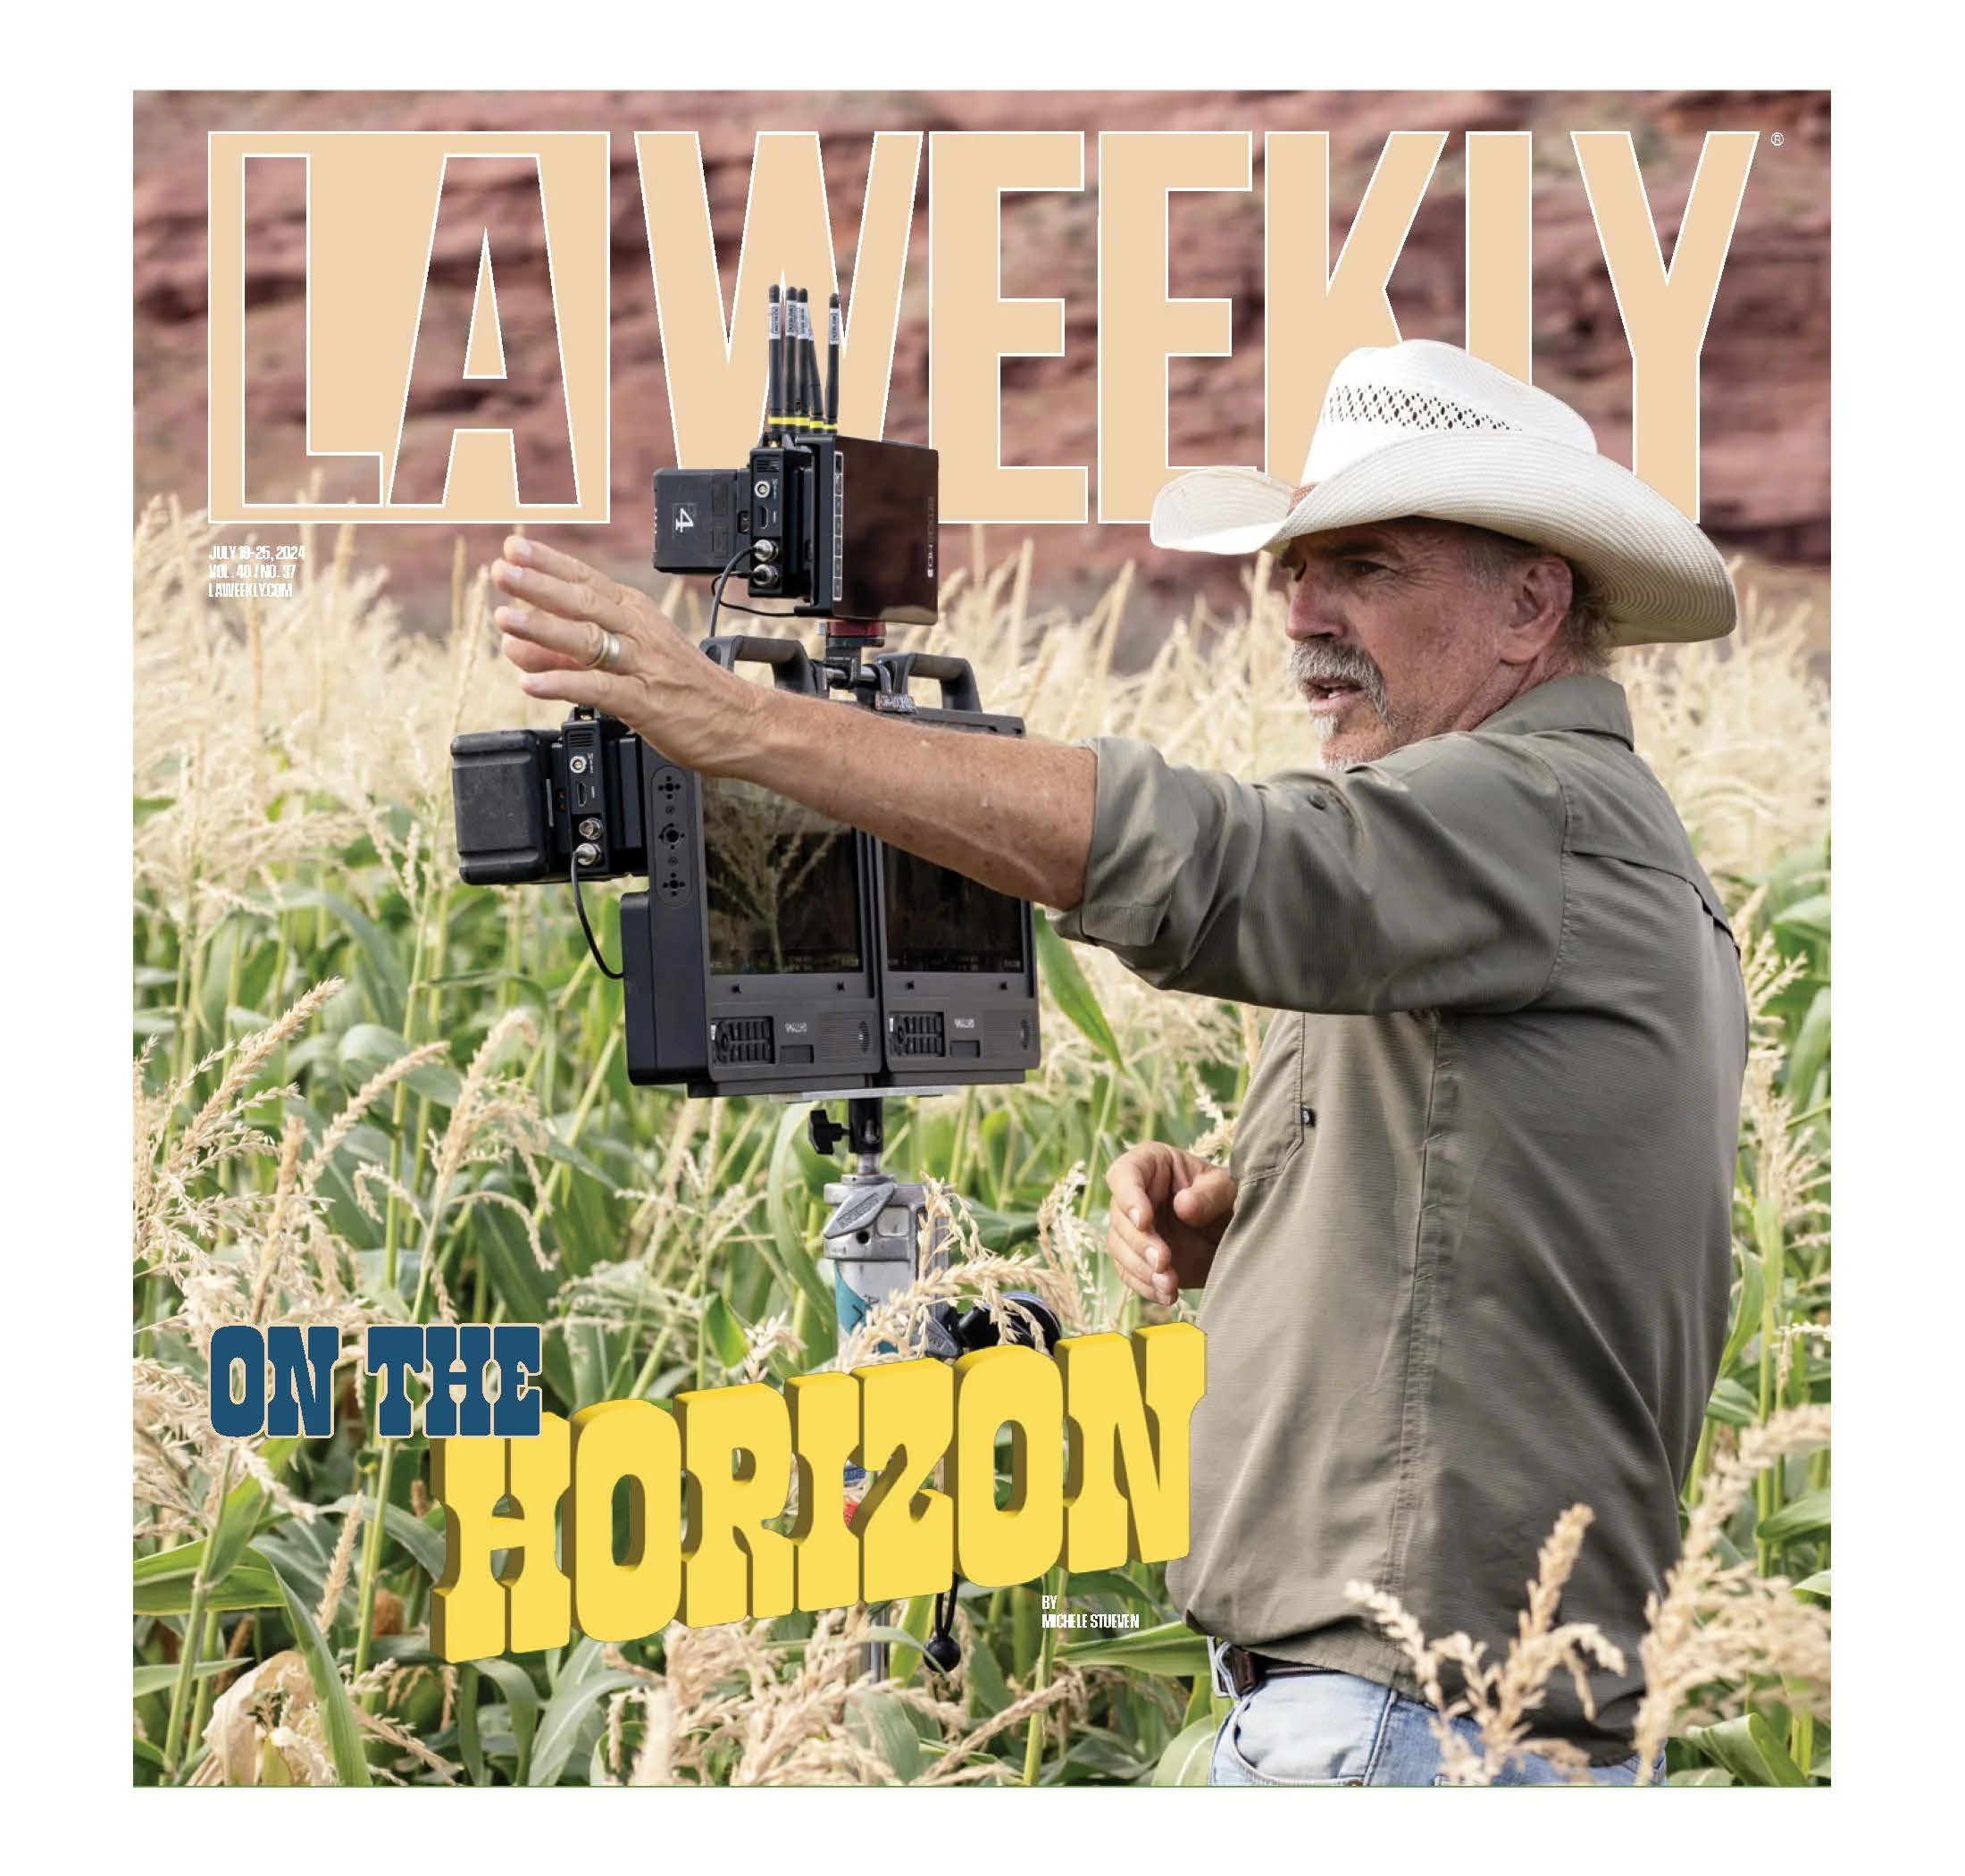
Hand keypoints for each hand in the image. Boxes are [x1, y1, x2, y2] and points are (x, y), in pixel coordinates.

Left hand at [491, 536, 762, 773]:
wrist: (740, 722)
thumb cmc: (685, 691)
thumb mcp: (625, 663)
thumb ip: (567, 656)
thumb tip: (514, 646)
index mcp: (636, 615)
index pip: (586, 581)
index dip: (548, 564)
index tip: (513, 550)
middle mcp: (638, 633)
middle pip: (584, 602)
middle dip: (539, 586)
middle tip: (501, 573)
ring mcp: (643, 665)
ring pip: (589, 640)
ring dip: (544, 628)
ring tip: (506, 620)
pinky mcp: (646, 701)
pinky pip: (600, 688)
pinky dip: (564, 684)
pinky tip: (532, 684)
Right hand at [1104, 1143, 1235, 1306]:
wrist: (1233, 1230)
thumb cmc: (1227, 1197)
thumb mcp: (1227, 1189)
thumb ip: (1209, 1194)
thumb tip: (1183, 1205)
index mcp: (1150, 1165)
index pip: (1124, 1174)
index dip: (1129, 1197)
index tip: (1145, 1220)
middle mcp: (1135, 1195)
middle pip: (1119, 1217)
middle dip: (1139, 1243)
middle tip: (1163, 1261)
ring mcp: (1133, 1227)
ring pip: (1120, 1248)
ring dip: (1141, 1269)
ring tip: (1169, 1285)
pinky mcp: (1137, 1256)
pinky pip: (1129, 1272)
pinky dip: (1145, 1286)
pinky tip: (1166, 1295)